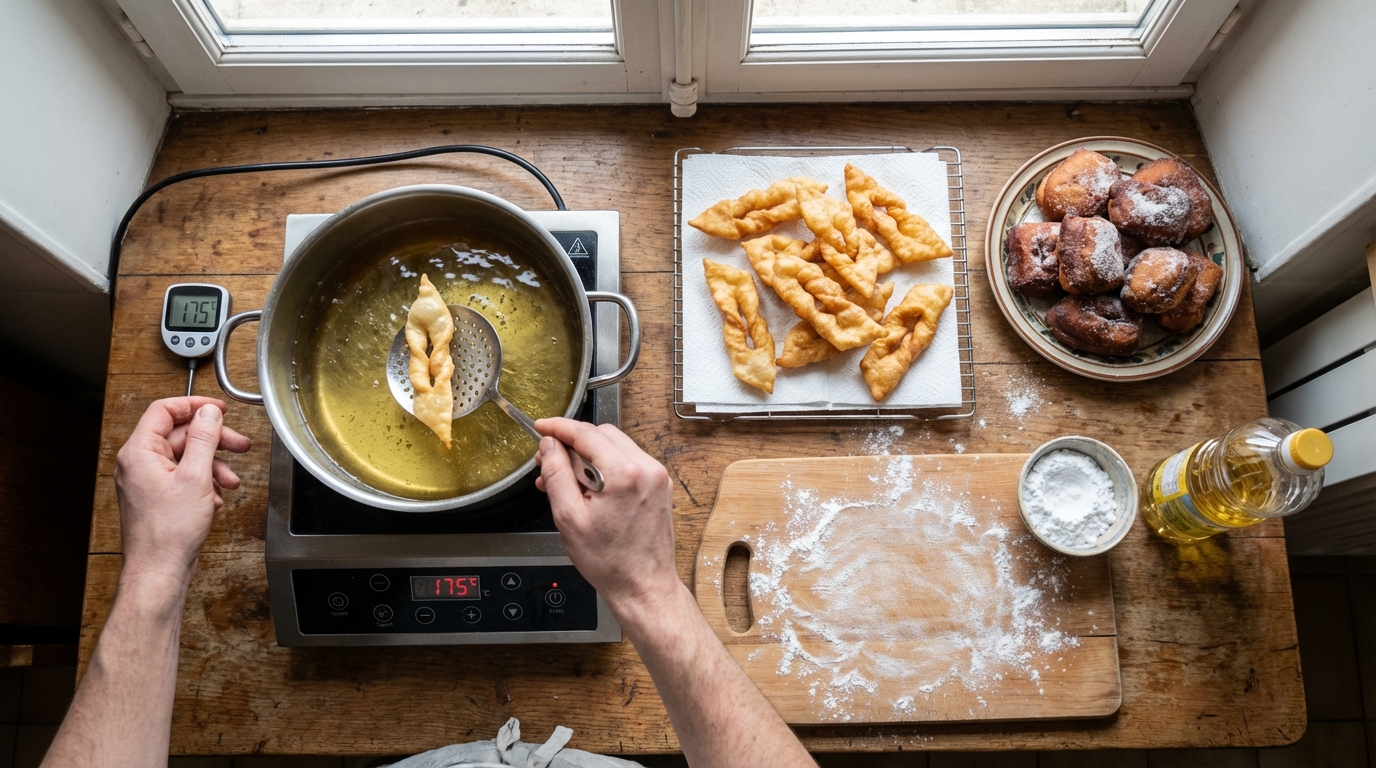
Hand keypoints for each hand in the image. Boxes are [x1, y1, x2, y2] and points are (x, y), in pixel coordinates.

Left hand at [114, 397, 251, 585]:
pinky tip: (216, 497)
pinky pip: (183, 477)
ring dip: (213, 465)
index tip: (218, 409)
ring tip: (231, 479)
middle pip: (180, 436)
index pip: (164, 411)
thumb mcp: (195, 477)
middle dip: (214, 440)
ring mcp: (147, 481)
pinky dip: (204, 482)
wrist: (159, 569)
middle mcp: (138, 464)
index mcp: (140, 452)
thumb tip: (209, 413)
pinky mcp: (157, 496)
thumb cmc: (169, 531)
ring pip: (185, 458)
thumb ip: (203, 439)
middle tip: (239, 444)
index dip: (194, 406)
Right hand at [534, 419, 679, 614]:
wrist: (643, 586)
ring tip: (564, 482)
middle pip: (602, 435)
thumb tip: (549, 446)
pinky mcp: (660, 485)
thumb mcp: (568, 517)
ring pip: (615, 446)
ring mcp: (657, 476)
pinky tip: (588, 489)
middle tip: (547, 463)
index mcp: (624, 473)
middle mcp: (646, 468)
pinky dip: (605, 467)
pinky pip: (628, 461)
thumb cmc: (609, 561)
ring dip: (587, 457)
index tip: (540, 427)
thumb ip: (556, 474)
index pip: (586, 433)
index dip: (558, 428)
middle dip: (572, 444)